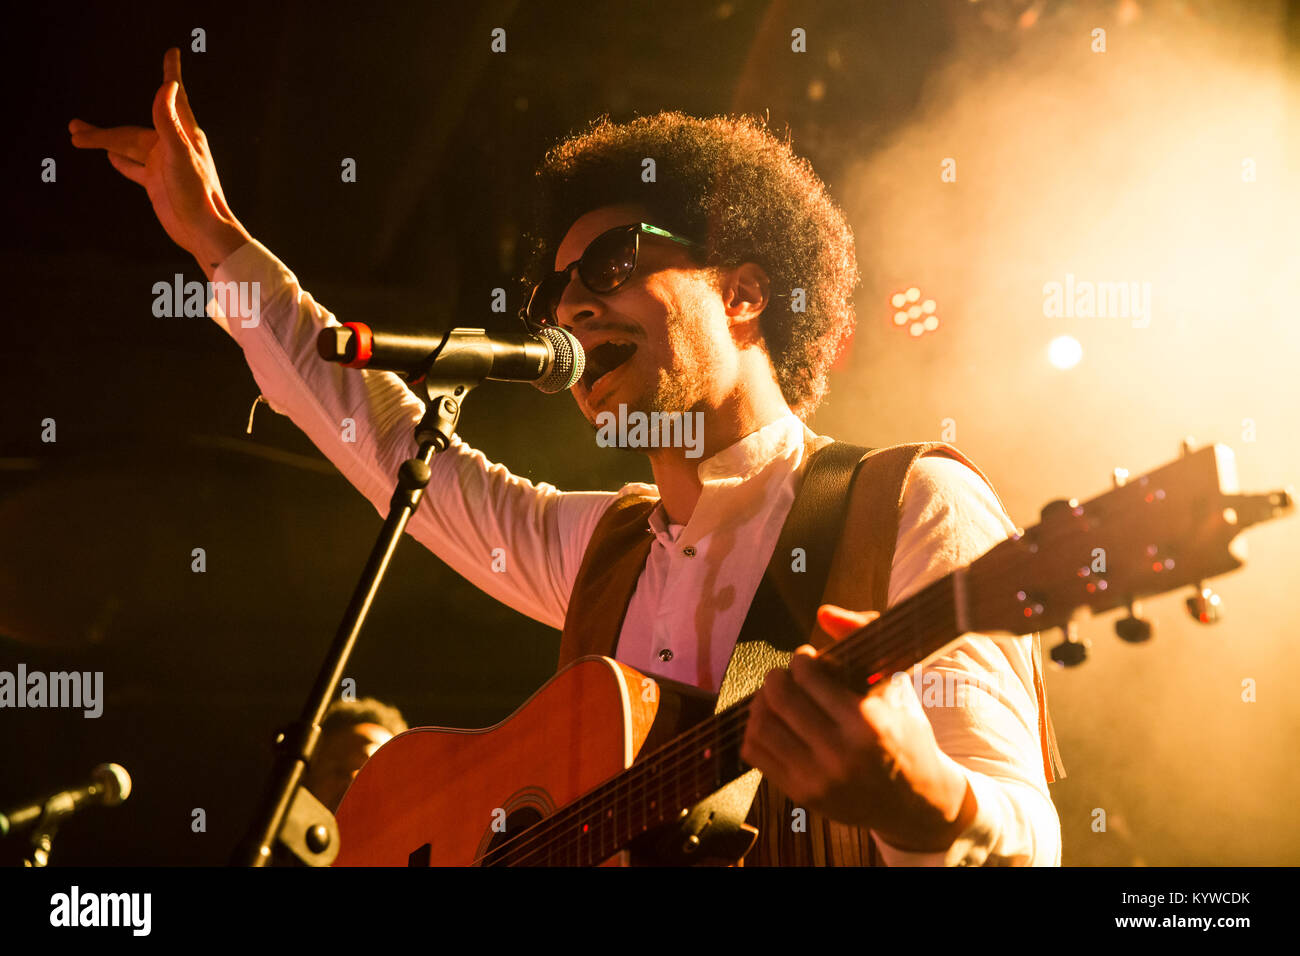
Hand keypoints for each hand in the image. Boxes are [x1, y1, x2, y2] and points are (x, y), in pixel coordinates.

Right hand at [69, 48, 248, 276]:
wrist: (203, 231)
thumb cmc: (198, 193)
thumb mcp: (180, 153)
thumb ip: (169, 121)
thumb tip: (167, 87)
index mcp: (183, 134)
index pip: (173, 97)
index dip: (171, 74)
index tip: (172, 54)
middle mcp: (172, 147)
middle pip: (131, 132)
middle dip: (103, 129)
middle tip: (74, 127)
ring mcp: (163, 165)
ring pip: (127, 147)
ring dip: (104, 142)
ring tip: (77, 137)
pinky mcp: (157, 183)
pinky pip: (134, 167)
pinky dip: (120, 160)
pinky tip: (109, 156)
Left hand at [740, 603, 976, 851]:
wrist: (917, 802)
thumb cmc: (906, 733)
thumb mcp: (895, 683)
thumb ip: (865, 636)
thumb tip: (823, 612)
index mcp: (868, 723)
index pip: (808, 676)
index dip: (801, 659)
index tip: (807, 659)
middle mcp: (841, 753)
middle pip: (779, 698)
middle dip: (777, 677)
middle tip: (786, 676)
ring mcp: (819, 779)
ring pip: (761, 725)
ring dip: (762, 703)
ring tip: (777, 698)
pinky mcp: (802, 795)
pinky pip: (755, 753)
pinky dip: (756, 730)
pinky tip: (775, 723)